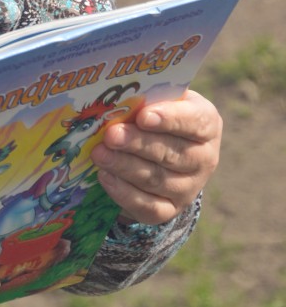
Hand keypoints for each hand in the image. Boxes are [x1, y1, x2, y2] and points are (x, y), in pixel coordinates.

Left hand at [91, 89, 220, 224]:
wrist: (161, 153)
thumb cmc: (158, 116)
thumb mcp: (160, 101)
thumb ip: (147, 98)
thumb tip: (118, 97)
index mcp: (207, 124)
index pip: (195, 121)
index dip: (170, 119)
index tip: (143, 116)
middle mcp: (205, 158)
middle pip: (171, 152)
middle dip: (138, 143)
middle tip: (111, 135)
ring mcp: (189, 188)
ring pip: (157, 179)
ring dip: (124, 166)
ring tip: (99, 153)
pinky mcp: (170, 209)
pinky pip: (148, 206)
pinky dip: (124, 192)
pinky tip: (105, 176)